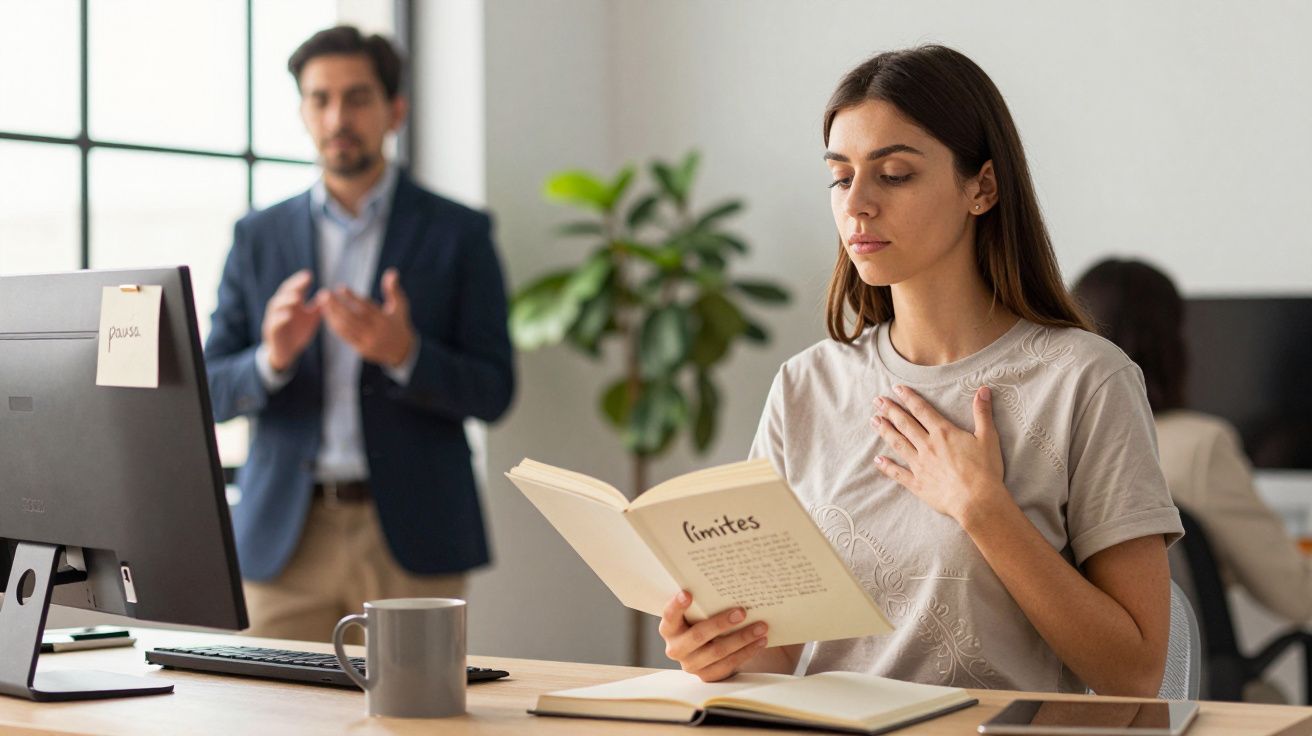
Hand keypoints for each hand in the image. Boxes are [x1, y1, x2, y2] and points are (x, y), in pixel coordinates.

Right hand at [262, 269, 321, 371]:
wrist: (287, 352)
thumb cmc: (298, 332)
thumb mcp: (311, 319)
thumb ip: (318, 308)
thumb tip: (328, 295)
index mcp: (290, 303)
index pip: (293, 288)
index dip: (300, 281)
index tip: (309, 275)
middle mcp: (280, 308)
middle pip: (284, 293)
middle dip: (294, 286)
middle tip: (304, 281)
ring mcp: (274, 319)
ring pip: (276, 306)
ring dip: (286, 300)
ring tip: (297, 296)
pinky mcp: (271, 332)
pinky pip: (274, 323)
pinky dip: (280, 318)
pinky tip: (288, 315)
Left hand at [317, 268, 415, 367]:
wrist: (402, 350)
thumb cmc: (398, 322)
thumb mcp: (400, 305)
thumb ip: (393, 289)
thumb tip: (391, 272)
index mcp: (384, 320)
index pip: (366, 307)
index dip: (353, 297)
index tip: (340, 287)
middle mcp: (375, 332)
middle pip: (352, 318)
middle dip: (336, 306)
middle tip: (324, 293)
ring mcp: (367, 341)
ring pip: (346, 328)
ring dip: (332, 315)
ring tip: (322, 302)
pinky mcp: (361, 349)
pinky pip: (345, 336)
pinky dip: (334, 325)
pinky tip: (327, 315)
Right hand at [658, 591, 767, 681]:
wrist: (704, 651)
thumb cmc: (701, 623)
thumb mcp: (696, 614)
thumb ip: (702, 605)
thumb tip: (728, 588)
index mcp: (669, 628)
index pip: (669, 616)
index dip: (676, 606)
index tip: (687, 593)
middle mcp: (676, 648)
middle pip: (698, 635)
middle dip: (721, 623)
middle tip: (742, 612)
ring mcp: (690, 665)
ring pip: (718, 651)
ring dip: (742, 638)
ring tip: (760, 627)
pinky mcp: (706, 676)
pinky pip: (728, 664)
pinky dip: (747, 652)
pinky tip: (759, 642)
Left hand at [870, 384, 1007, 524]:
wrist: (977, 501)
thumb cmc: (985, 470)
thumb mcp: (988, 437)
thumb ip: (982, 413)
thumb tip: (984, 390)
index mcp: (943, 433)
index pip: (921, 410)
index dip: (908, 398)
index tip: (896, 389)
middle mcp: (927, 446)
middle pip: (905, 424)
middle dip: (890, 411)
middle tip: (877, 401)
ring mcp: (920, 465)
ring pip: (898, 444)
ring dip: (885, 431)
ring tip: (873, 421)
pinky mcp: (917, 483)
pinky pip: (898, 473)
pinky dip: (887, 466)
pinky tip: (877, 460)